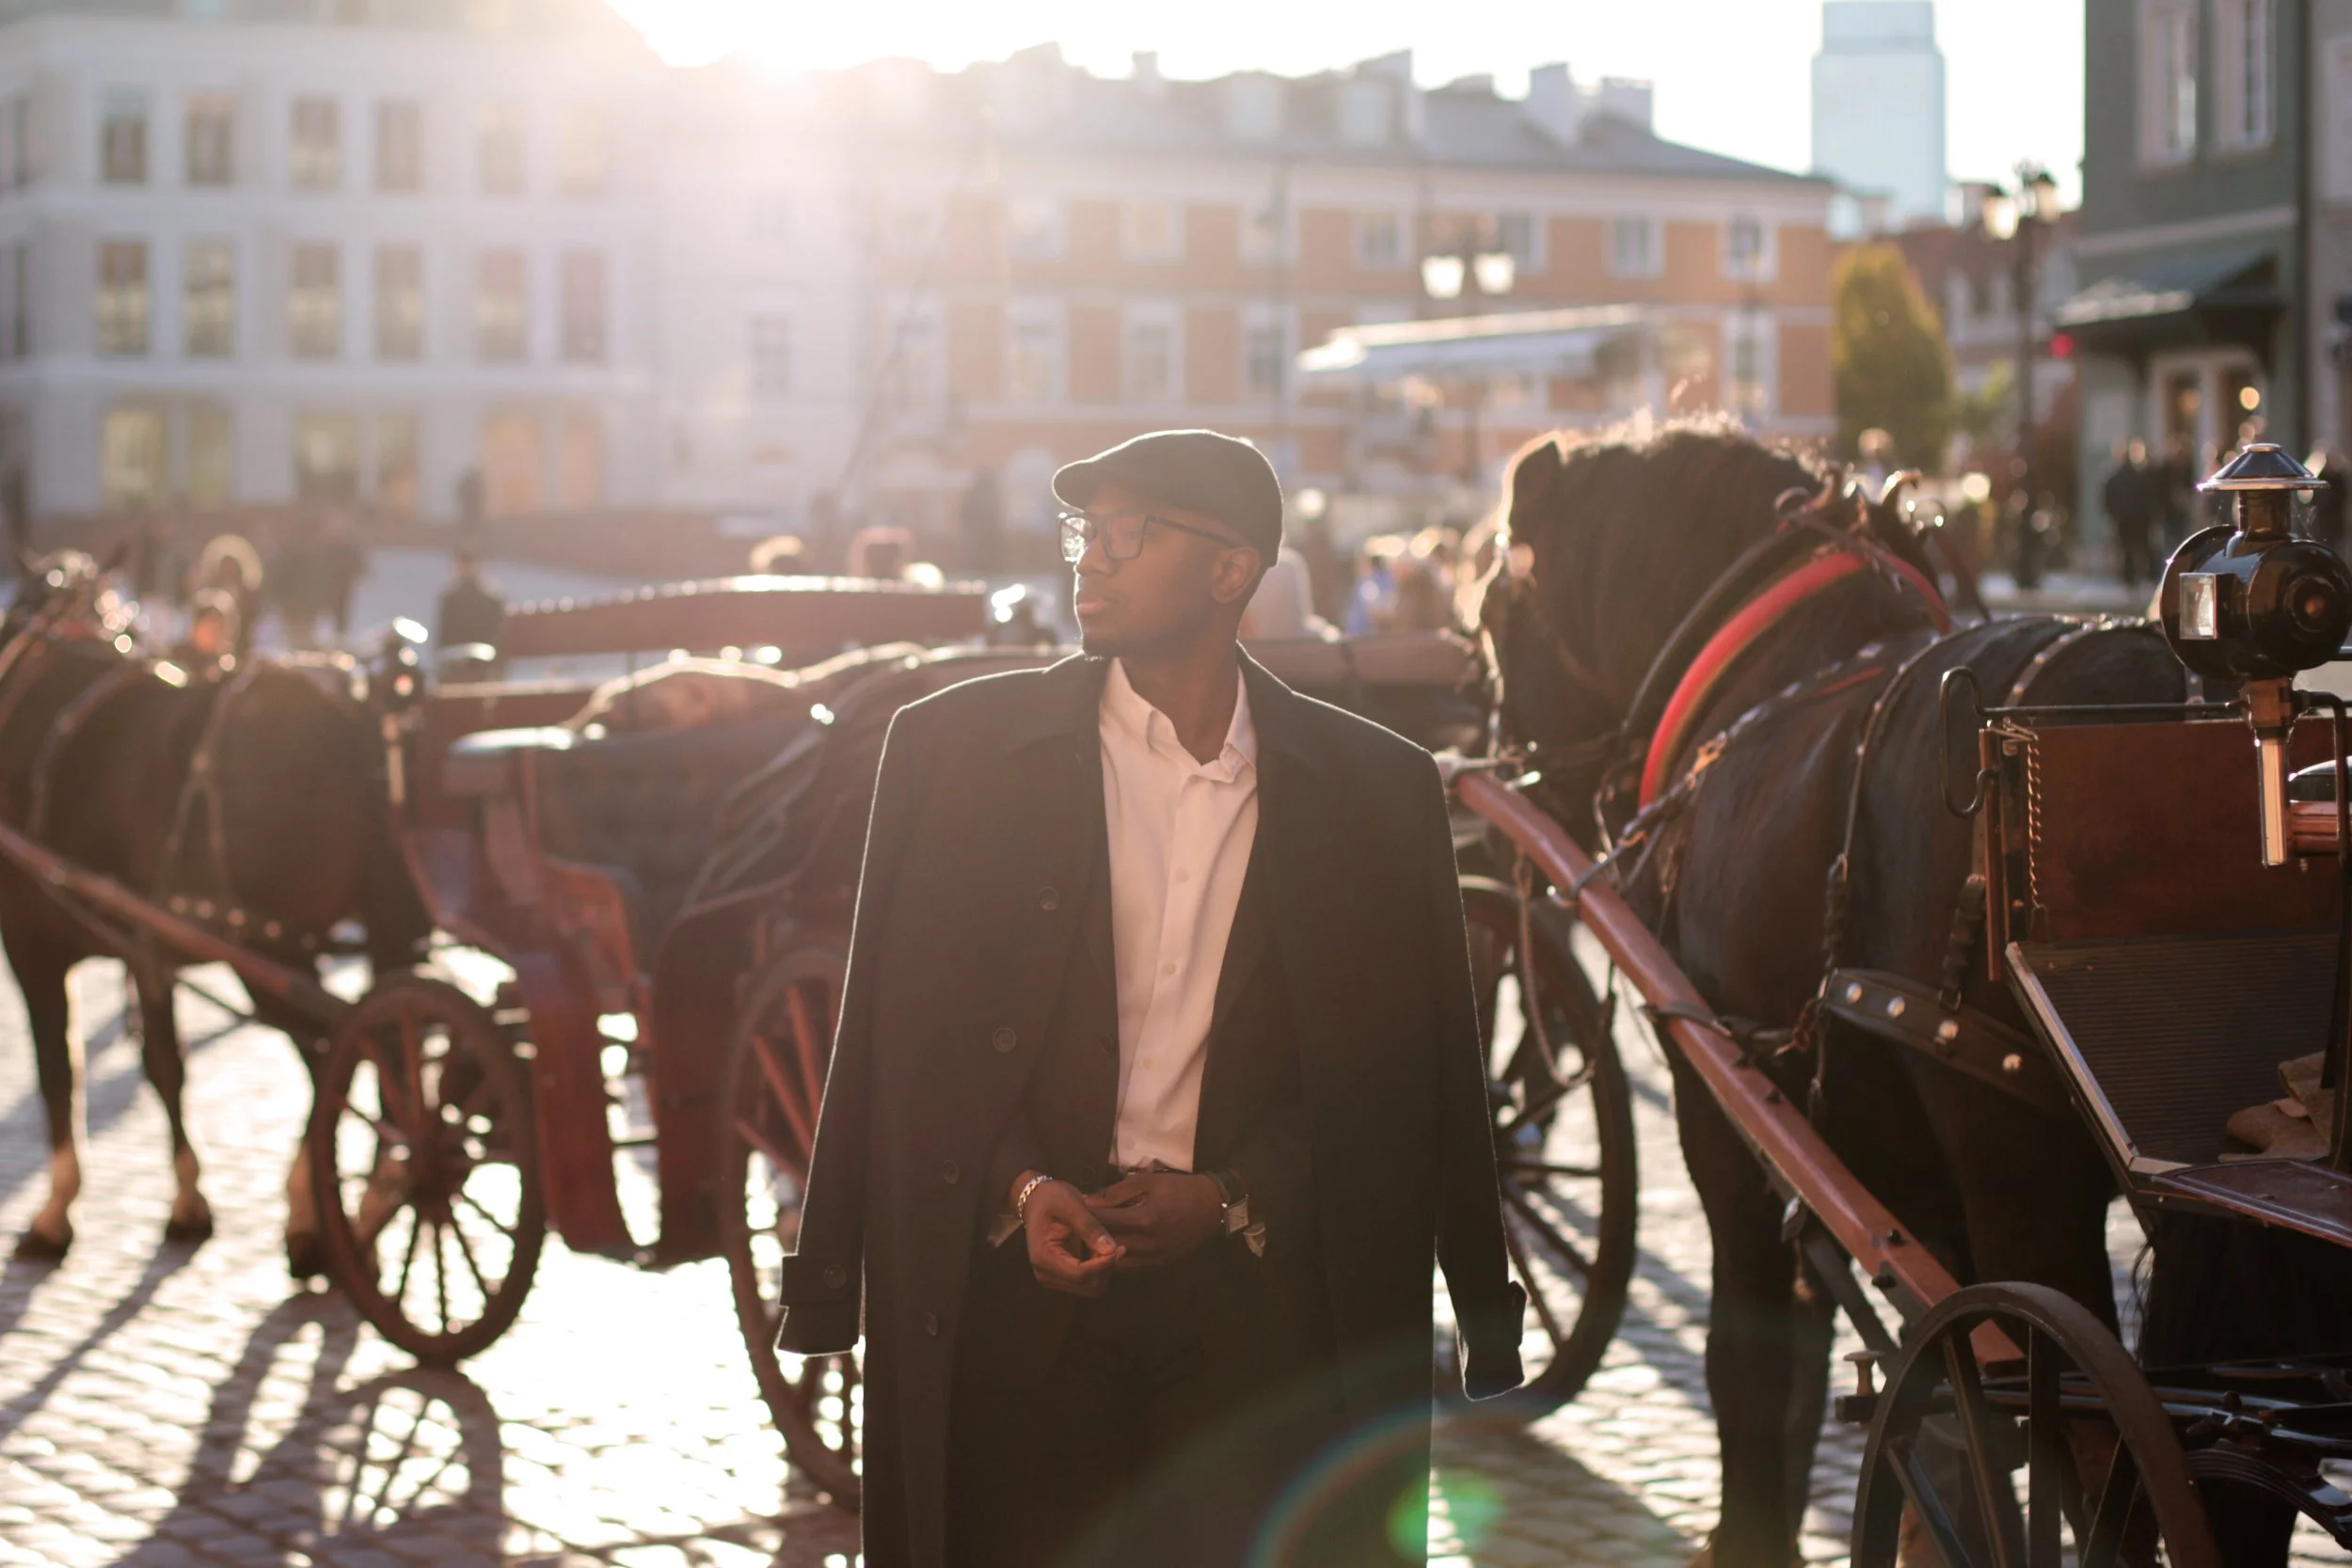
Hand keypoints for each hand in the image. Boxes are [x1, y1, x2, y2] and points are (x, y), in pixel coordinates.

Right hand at [1018, 1176, 1122, 1296]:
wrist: (1037, 1200)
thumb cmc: (1052, 1198)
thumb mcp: (1072, 1205)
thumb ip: (1090, 1227)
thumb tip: (1111, 1250)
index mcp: (1043, 1257)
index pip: (1079, 1274)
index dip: (1103, 1265)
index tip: (1120, 1248)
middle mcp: (1045, 1273)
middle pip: (1086, 1286)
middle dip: (1105, 1268)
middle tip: (1117, 1246)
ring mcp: (1052, 1278)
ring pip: (1089, 1288)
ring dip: (1104, 1270)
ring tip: (1108, 1246)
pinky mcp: (1061, 1277)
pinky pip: (1086, 1283)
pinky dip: (1099, 1270)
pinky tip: (1101, 1251)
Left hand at [1085, 1172, 1222, 1269]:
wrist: (1213, 1207)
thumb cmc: (1180, 1189)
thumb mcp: (1148, 1182)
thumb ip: (1116, 1193)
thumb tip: (1088, 1201)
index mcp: (1145, 1219)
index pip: (1105, 1222)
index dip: (1086, 1217)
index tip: (1071, 1213)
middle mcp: (1149, 1243)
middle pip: (1108, 1244)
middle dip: (1089, 1237)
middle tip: (1074, 1230)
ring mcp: (1155, 1257)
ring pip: (1117, 1261)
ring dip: (1101, 1252)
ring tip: (1088, 1242)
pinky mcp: (1160, 1264)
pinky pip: (1132, 1266)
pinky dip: (1118, 1258)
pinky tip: (1109, 1249)